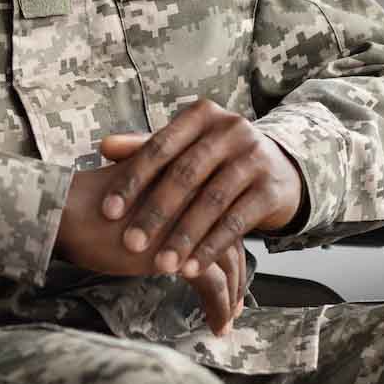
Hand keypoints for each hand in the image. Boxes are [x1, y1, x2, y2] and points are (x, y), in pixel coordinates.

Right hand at [55, 150, 251, 334]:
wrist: (66, 209)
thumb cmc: (89, 202)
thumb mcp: (133, 190)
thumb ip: (157, 200)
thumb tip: (166, 228)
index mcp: (187, 178)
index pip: (222, 213)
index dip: (228, 243)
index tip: (231, 267)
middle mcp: (197, 197)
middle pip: (232, 237)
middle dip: (237, 272)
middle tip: (236, 298)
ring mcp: (190, 225)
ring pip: (227, 263)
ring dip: (233, 294)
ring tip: (229, 318)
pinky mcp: (178, 253)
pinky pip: (212, 286)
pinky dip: (218, 308)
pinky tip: (216, 326)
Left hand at [96, 98, 303, 282]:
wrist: (279, 169)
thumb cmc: (216, 159)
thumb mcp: (185, 147)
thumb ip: (146, 147)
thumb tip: (104, 146)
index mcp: (202, 114)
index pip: (160, 147)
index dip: (132, 180)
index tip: (108, 212)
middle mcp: (231, 129)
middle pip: (185, 174)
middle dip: (155, 213)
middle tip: (131, 243)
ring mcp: (255, 157)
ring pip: (212, 201)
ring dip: (183, 237)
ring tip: (161, 265)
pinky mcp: (271, 188)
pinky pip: (237, 222)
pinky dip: (211, 247)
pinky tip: (191, 269)